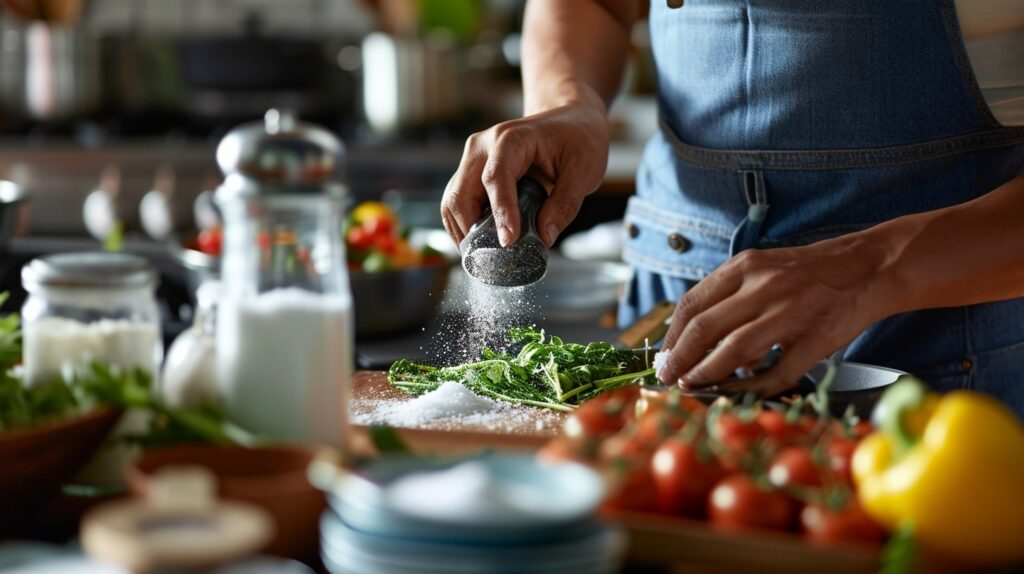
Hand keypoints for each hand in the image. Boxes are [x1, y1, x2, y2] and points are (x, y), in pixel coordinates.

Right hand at [441, 94, 608, 247]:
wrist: (570, 119)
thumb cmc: (579, 140)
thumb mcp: (583, 171)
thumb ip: (565, 204)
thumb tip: (545, 237)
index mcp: (511, 139)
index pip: (495, 177)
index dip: (499, 211)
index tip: (508, 241)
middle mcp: (483, 146)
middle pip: (461, 193)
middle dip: (472, 230)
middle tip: (491, 260)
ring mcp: (473, 158)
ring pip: (452, 200)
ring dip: (463, 232)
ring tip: (483, 257)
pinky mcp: (472, 172)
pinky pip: (458, 202)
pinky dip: (464, 226)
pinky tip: (479, 244)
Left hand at [656, 233, 897, 396]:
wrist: (867, 268)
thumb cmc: (806, 273)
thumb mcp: (762, 268)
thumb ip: (728, 295)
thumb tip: (691, 337)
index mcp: (746, 267)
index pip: (692, 304)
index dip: (671, 336)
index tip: (662, 357)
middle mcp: (764, 287)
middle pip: (705, 328)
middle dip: (679, 359)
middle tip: (668, 377)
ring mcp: (791, 314)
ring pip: (733, 351)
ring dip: (705, 374)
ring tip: (691, 386)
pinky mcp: (816, 340)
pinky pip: (776, 372)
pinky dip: (751, 387)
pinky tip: (735, 393)